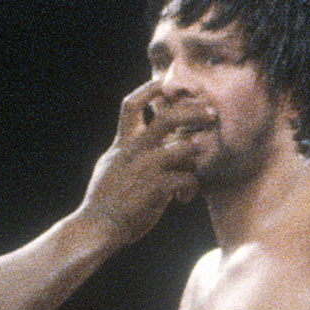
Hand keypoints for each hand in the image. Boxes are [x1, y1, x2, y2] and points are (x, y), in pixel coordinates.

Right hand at [79, 81, 198, 241]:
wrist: (97, 226)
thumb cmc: (107, 199)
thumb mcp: (112, 166)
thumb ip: (129, 150)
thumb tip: (151, 140)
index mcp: (121, 144)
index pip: (130, 106)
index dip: (148, 89)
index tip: (165, 82)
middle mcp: (133, 151)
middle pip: (166, 119)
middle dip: (192, 112)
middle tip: (212, 112)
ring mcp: (146, 169)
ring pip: (184, 148)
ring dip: (197, 152)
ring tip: (201, 161)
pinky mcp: (156, 189)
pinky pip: (187, 178)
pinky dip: (192, 185)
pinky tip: (187, 196)